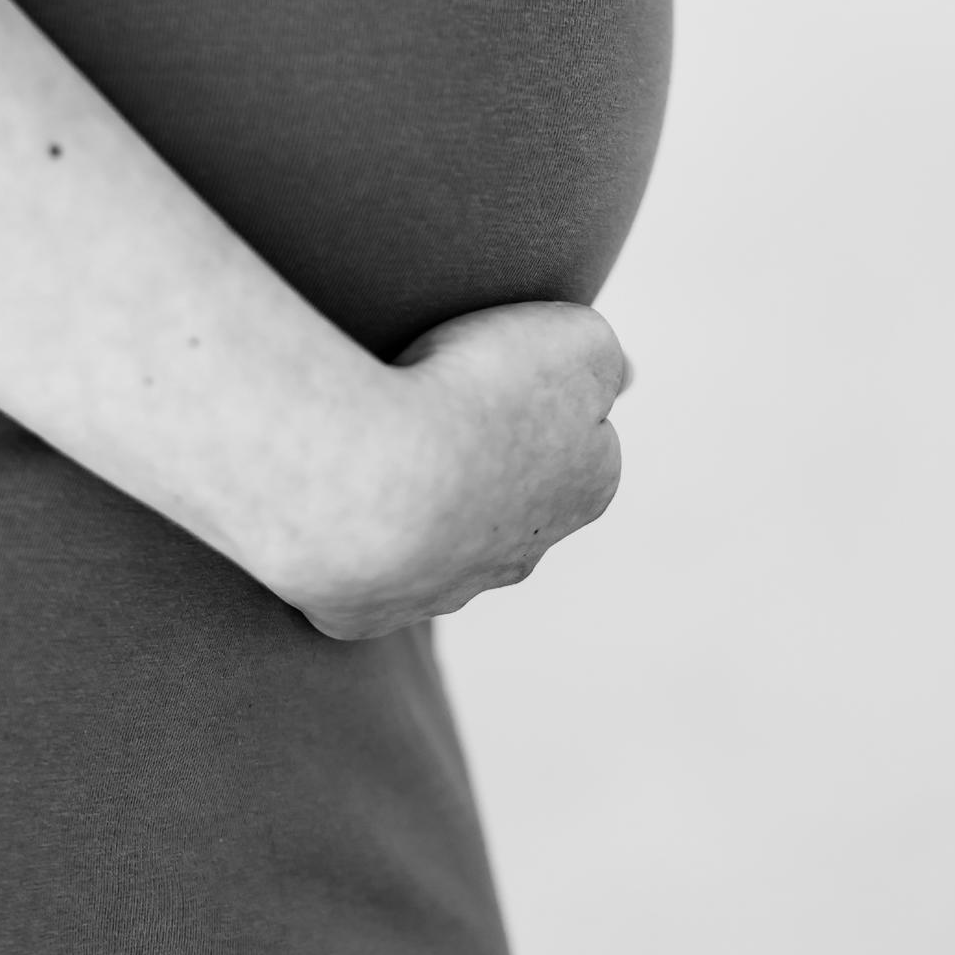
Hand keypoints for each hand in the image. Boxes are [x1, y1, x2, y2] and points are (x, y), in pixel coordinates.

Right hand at [280, 300, 631, 641]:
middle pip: (508, 499)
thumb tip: (622, 376)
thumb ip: (608, 357)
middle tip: (431, 405)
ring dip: (413, 504)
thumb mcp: (577, 340)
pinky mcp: (365, 614)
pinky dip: (347, 540)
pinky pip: (360, 575)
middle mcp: (524, 554)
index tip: (496, 370)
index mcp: (586, 490)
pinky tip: (332, 499)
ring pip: (436, 544)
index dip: (539, 395)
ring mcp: (444, 591)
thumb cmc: (478, 395)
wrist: (375, 474)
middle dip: (479, 460)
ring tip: (375, 446)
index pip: (583, 437)